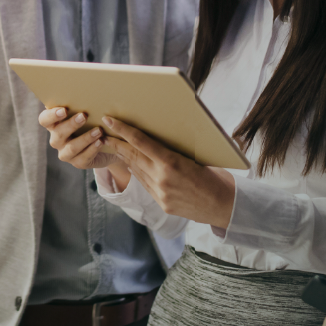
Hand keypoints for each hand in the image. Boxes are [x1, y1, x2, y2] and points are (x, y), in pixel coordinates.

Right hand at [38, 107, 130, 186]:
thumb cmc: (93, 121)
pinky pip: (82, 158)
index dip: (52, 116)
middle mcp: (57, 139)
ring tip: (98, 130)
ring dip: (85, 138)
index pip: (44, 120)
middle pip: (58, 134)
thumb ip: (80, 103)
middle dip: (71, 125)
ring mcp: (66, 153)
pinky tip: (101, 142)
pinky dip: (92, 149)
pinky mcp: (78, 162)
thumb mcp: (87, 112)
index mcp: (54, 124)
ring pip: (71, 148)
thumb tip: (85, 87)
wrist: (108, 143)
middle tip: (83, 116)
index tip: (64, 110)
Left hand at [100, 116, 235, 227]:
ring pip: (136, 170)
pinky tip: (133, 165)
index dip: (122, 130)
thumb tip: (157, 141)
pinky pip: (144, 184)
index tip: (109, 120)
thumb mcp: (194, 158)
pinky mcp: (161, 204)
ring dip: (124, 157)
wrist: (222, 205)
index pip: (141, 142)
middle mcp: (162, 178)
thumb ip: (172, 153)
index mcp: (172, 162)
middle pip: (132, 156)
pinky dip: (137, 172)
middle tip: (103, 132)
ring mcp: (160, 193)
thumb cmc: (214, 176)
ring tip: (114, 146)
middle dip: (116, 143)